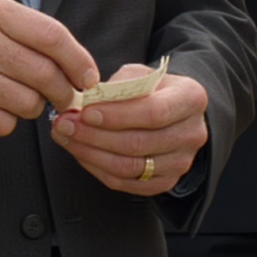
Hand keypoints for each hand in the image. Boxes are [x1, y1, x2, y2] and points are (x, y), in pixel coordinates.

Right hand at [0, 0, 99, 137]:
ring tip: (17, 96)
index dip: (79, 61)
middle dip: (62, 91)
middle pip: (45, 74)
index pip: (52, 37)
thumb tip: (79, 67)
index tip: (88, 77)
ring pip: (28, 104)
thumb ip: (30, 33)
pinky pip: (3, 124)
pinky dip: (6, 121)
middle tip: (62, 95)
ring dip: (32, 107)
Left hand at [49, 64, 208, 194]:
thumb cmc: (152, 88)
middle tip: (64, 125)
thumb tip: (88, 100)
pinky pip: (126, 183)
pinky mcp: (166, 181)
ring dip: (90, 153)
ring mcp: (181, 162)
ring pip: (130, 167)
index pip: (153, 113)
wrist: (171, 109)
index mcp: (191, 99)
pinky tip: (80, 152)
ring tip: (66, 138)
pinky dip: (97, 169)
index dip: (116, 116)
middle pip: (138, 143)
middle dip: (94, 136)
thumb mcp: (139, 73)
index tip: (85, 112)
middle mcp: (192, 133)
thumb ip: (118, 85)